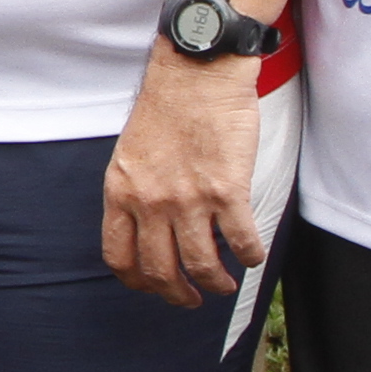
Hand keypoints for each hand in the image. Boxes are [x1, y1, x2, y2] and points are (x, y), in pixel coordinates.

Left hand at [101, 52, 267, 305]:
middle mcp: (150, 202)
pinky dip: (248, 258)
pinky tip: (251, 257)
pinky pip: (240, 241)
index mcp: (121, 192)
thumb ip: (134, 192)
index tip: (154, 286)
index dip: (138, 281)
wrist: (197, 72)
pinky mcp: (226, 191)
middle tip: (192, 299)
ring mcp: (188, 199)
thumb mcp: (129, 154)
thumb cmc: (167, 107)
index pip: (119, 256)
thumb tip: (145, 227)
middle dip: (178, 295)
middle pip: (160, 271)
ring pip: (202, 264)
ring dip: (216, 283)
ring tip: (224, 284)